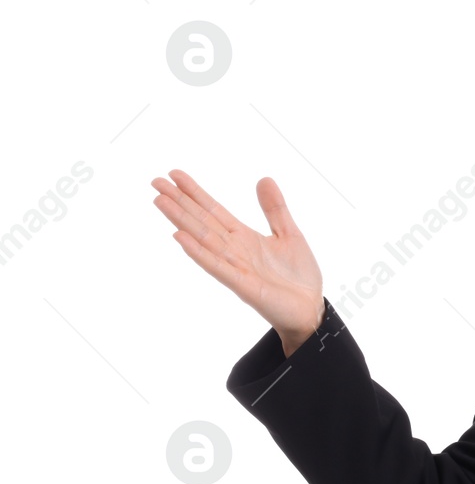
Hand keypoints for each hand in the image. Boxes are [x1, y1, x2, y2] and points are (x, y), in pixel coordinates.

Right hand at [152, 170, 325, 342]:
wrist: (310, 309)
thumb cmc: (298, 276)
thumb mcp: (290, 234)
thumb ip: (275, 209)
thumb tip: (263, 179)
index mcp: (244, 238)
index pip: (213, 210)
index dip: (195, 192)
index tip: (174, 174)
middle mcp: (234, 250)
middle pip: (201, 221)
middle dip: (179, 202)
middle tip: (155, 181)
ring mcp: (235, 267)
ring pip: (203, 239)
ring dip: (182, 221)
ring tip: (161, 201)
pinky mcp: (243, 285)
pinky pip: (217, 266)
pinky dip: (198, 252)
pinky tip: (180, 237)